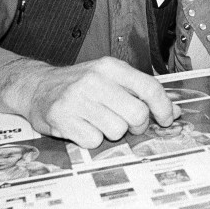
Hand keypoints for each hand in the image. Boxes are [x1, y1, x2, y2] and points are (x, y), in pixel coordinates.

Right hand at [17, 57, 180, 148]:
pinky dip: (91, 139)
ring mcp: (77, 99)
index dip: (164, 108)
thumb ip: (140, 92)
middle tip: (127, 123)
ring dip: (111, 132)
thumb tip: (173, 112)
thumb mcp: (110, 78)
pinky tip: (82, 126)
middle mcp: (95, 80)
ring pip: (117, 130)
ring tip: (97, 121)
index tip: (167, 119)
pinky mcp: (62, 118)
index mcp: (111, 67)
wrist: (36, 86)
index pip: (149, 88)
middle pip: (137, 114)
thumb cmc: (79, 84)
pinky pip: (93, 141)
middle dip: (137, 125)